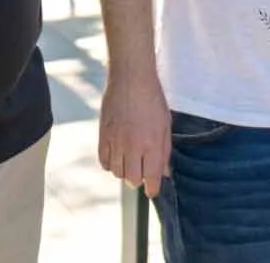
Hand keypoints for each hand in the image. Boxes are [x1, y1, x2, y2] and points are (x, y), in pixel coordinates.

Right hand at [99, 73, 171, 197]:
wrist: (131, 79)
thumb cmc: (152, 99)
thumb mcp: (165, 125)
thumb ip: (164, 150)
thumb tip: (164, 172)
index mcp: (152, 144)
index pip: (151, 178)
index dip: (152, 189)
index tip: (152, 191)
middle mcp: (133, 146)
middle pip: (132, 179)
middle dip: (138, 180)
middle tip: (141, 172)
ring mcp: (116, 141)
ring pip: (117, 172)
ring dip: (124, 171)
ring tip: (129, 161)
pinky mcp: (103, 135)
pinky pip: (104, 161)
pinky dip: (110, 163)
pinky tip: (117, 156)